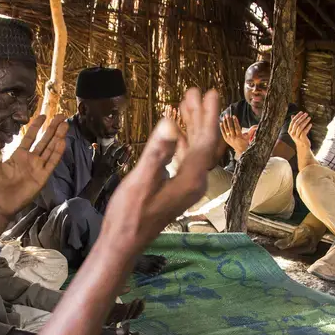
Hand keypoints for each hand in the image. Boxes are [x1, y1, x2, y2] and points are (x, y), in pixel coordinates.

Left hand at [0, 115, 67, 217]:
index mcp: (19, 155)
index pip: (30, 137)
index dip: (36, 126)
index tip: (43, 115)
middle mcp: (31, 159)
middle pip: (44, 140)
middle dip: (52, 128)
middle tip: (61, 116)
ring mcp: (38, 167)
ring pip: (50, 149)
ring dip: (58, 137)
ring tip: (65, 126)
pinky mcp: (42, 176)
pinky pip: (52, 162)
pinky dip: (57, 153)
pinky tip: (62, 142)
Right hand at [93, 142, 131, 179]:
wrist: (98, 179)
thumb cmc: (96, 168)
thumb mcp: (95, 159)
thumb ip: (96, 151)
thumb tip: (94, 143)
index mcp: (103, 159)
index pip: (109, 152)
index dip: (113, 147)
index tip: (117, 143)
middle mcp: (109, 163)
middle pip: (117, 155)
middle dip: (122, 149)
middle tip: (127, 144)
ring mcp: (114, 167)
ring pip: (121, 159)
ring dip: (126, 153)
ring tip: (130, 147)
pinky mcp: (118, 169)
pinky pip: (123, 163)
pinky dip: (128, 158)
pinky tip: (131, 153)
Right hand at [97, 88, 218, 259]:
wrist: (123, 241)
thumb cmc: (130, 215)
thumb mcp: (141, 180)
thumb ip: (157, 152)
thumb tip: (170, 124)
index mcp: (190, 179)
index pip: (206, 140)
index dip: (208, 115)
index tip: (211, 93)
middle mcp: (193, 182)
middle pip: (203, 142)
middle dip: (199, 116)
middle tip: (195, 93)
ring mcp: (186, 187)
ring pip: (194, 149)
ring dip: (190, 127)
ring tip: (184, 106)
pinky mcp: (176, 189)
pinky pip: (184, 159)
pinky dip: (182, 142)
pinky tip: (175, 135)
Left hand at [220, 115, 249, 155]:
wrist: (240, 150)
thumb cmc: (245, 142)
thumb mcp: (248, 136)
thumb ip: (252, 130)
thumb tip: (257, 126)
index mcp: (239, 136)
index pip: (237, 127)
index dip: (235, 122)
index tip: (234, 116)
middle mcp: (233, 137)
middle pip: (230, 128)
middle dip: (229, 121)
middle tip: (227, 115)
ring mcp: (229, 138)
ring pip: (226, 129)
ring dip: (225, 123)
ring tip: (224, 117)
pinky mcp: (226, 139)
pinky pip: (223, 133)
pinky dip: (222, 128)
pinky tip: (221, 123)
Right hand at [288, 112, 312, 149]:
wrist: (303, 147)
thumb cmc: (300, 137)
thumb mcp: (296, 130)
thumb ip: (294, 123)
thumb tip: (292, 115)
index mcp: (290, 130)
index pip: (293, 121)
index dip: (297, 116)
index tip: (302, 112)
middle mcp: (292, 133)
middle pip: (296, 123)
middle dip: (301, 118)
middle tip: (306, 114)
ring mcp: (296, 136)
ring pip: (300, 127)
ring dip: (305, 121)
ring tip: (309, 118)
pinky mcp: (301, 138)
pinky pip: (304, 131)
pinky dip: (307, 127)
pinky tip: (310, 124)